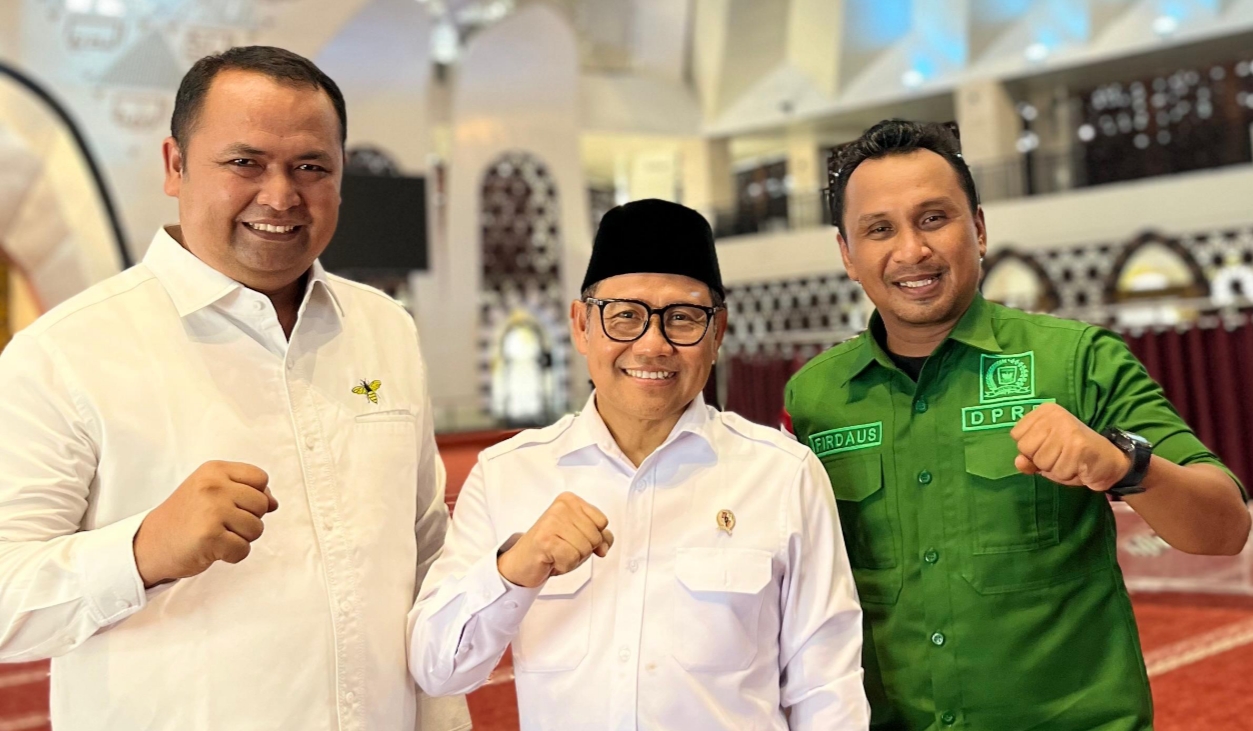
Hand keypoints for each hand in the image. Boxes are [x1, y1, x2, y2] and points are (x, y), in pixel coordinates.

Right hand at [133, 461, 277, 587]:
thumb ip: (245, 491)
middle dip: (249, 519)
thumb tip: (274, 502)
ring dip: (241, 538)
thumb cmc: (186, 518)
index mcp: (214, 470)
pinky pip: (243, 550)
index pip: (260, 478)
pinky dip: (232, 555)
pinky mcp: (210, 537)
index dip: (255, 496)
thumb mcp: (212, 492)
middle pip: (262, 504)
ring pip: (257, 528)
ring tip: (217, 535)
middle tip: (222, 524)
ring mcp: (211, 511)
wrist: (150, 544)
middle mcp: (213, 486)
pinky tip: (213, 549)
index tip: (234, 505)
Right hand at [496, 492, 613, 587]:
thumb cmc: (551, 547)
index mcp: (570, 500)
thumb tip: (604, 546)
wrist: (522, 562)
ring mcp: (552, 522)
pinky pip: (572, 559)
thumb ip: (599, 536)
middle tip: (564, 548)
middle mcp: (561, 507)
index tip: (575, 538)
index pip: (602, 522)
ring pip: (585, 549)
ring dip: (573, 559)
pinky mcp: (545, 539)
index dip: (594, 537)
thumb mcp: (580, 536)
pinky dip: (564, 566)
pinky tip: (552, 559)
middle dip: (583, 550)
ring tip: (557, 553)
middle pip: (595, 537)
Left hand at [1009, 403, 1130, 491]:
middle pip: (1025, 448)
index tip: (1050, 446)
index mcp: (1045, 411)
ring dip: (1055, 468)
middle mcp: (1055, 415)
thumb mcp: (1046, 456)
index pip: (1016, 435)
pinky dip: (1068, 474)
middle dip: (1041, 460)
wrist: (1110, 460)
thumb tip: (1019, 462)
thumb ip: (1028, 458)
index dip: (1030, 449)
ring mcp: (1066, 429)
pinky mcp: (1078, 445)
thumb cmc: (1073, 457)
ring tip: (1071, 461)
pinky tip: (1079, 465)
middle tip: (1062, 456)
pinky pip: (1058, 471)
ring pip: (1041, 462)